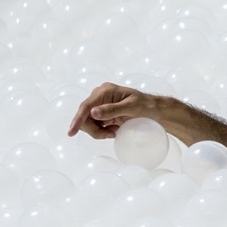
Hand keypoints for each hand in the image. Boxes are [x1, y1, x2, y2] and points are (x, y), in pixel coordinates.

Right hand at [68, 83, 186, 139]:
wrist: (155, 111)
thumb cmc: (146, 106)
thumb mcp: (132, 108)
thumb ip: (113, 110)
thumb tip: (93, 113)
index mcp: (104, 91)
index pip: (86, 106)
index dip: (78, 119)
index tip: (71, 132)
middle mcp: (99, 96)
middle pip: (84, 116)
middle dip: (94, 129)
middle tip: (110, 135)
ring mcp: (100, 105)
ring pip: (88, 123)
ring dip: (99, 132)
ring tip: (115, 132)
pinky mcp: (103, 114)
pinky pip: (95, 126)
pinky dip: (102, 132)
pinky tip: (114, 131)